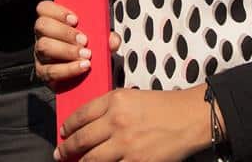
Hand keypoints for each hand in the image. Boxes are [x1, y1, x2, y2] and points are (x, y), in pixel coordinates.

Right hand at [34, 1, 121, 87]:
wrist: (87, 78)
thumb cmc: (88, 50)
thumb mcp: (98, 39)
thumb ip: (106, 36)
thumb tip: (112, 40)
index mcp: (53, 21)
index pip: (44, 8)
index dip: (58, 11)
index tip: (76, 19)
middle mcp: (43, 36)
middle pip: (42, 26)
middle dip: (65, 32)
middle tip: (84, 40)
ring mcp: (40, 55)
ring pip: (44, 46)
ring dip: (67, 50)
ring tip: (86, 54)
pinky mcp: (43, 73)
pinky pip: (51, 70)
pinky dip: (69, 69)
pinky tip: (82, 67)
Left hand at [55, 87, 209, 161]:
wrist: (190, 118)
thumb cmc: (163, 106)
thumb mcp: (132, 97)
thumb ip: (109, 107)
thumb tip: (87, 124)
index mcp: (115, 100)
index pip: (80, 115)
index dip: (67, 127)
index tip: (63, 133)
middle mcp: (117, 121)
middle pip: (81, 140)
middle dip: (66, 149)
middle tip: (60, 154)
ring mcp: (126, 144)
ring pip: (91, 160)